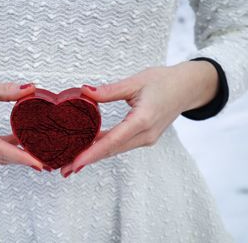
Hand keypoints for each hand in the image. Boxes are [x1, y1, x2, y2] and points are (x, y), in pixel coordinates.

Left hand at [60, 61, 218, 176]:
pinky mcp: (145, 137)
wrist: (187, 87)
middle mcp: (146, 134)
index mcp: (143, 119)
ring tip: (72, 162)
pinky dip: (104, 148)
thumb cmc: (165, 82)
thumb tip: (85, 92)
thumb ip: (109, 91)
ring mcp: (147, 138)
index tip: (75, 162)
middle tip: (64, 168)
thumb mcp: (136, 81)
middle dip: (87, 160)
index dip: (92, 153)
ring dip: (94, 156)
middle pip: (111, 151)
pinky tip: (90, 149)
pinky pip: (121, 145)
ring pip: (115, 150)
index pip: (112, 141)